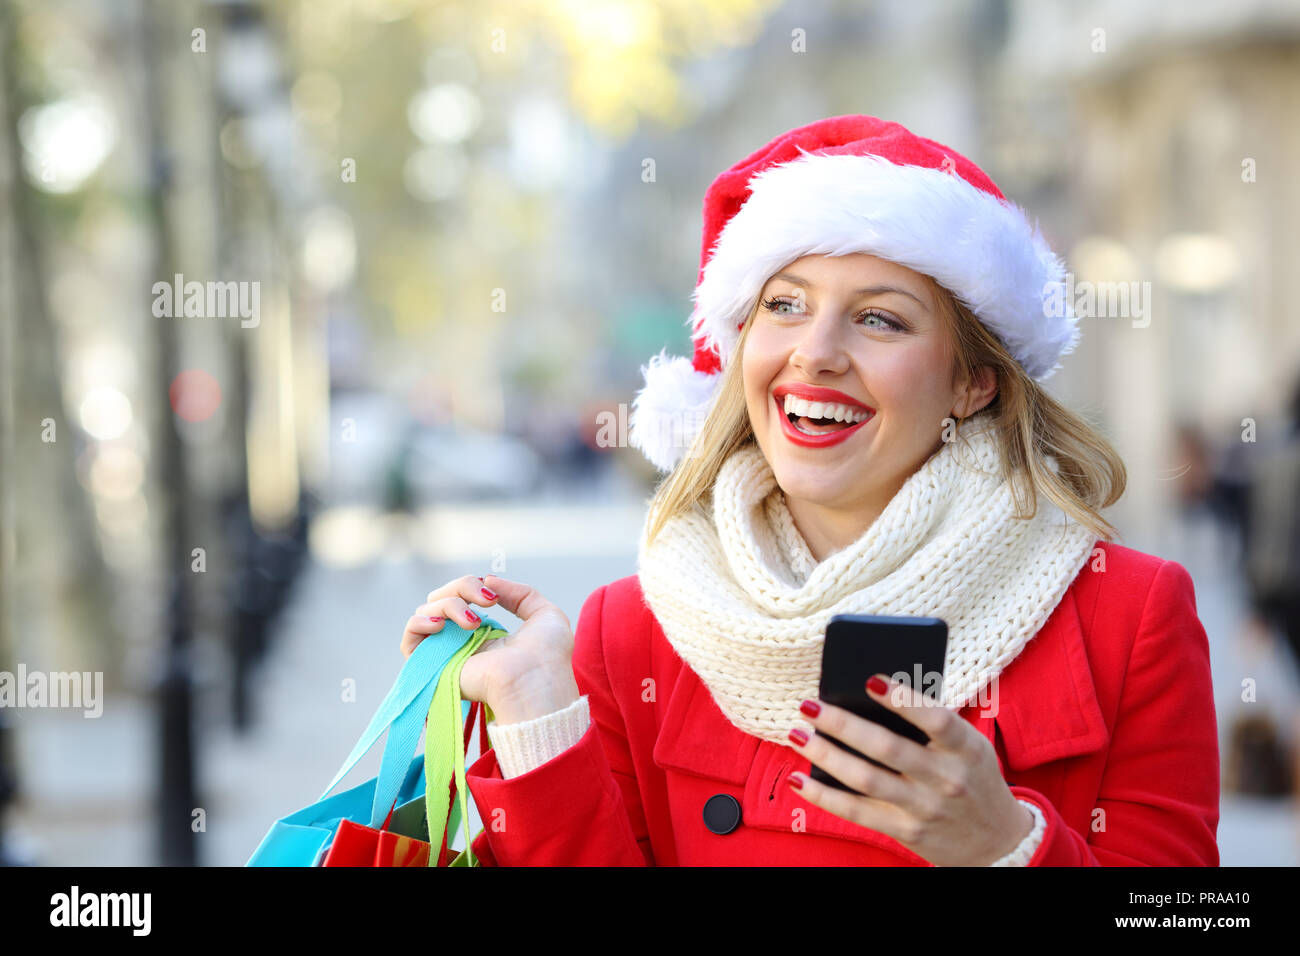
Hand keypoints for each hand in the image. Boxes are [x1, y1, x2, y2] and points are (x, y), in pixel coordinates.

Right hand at [399, 574, 579, 723]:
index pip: (461, 597)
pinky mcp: (433, 668)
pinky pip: (409, 640)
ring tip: (473, 622)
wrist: (536, 683)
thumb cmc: (547, 656)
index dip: (471, 586)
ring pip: (426, 612)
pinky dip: (419, 623)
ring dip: (448, 605)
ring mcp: (446, 653)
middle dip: (462, 587)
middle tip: (487, 602)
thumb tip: (488, 580)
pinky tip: (440, 624)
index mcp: (486, 632)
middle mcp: (462, 642)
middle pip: (441, 598)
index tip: (493, 595)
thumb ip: (520, 593)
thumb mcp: (543, 613)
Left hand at [785, 673, 1034, 866]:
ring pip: (866, 779)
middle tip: (809, 705)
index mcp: (966, 748)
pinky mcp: (907, 831)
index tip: (869, 680)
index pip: (936, 720)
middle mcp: (947, 779)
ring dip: (825, 756)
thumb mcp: (967, 747)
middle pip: (887, 748)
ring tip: (797, 734)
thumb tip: (869, 692)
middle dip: (843, 725)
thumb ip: (930, 724)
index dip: (903, 700)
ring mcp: (926, 808)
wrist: (997, 842)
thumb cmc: (971, 776)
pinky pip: (858, 813)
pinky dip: (825, 796)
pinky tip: (800, 779)